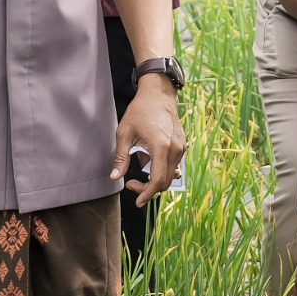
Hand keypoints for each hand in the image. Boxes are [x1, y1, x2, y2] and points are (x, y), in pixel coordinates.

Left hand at [118, 79, 186, 203]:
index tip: (137, 201)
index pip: (157, 181)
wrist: (158, 94)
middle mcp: (175, 150)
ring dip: (154, 177)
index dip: (146, 194)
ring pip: (170, 175)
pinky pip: (172, 164)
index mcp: (161, 148)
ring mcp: (181, 148)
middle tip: (131, 183)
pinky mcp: (182, 145)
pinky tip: (146, 155)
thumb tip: (115, 178)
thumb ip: (121, 158)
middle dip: (148, 188)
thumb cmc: (140, 111)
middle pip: (165, 182)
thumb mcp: (125, 134)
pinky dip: (160, 167)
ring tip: (139, 161)